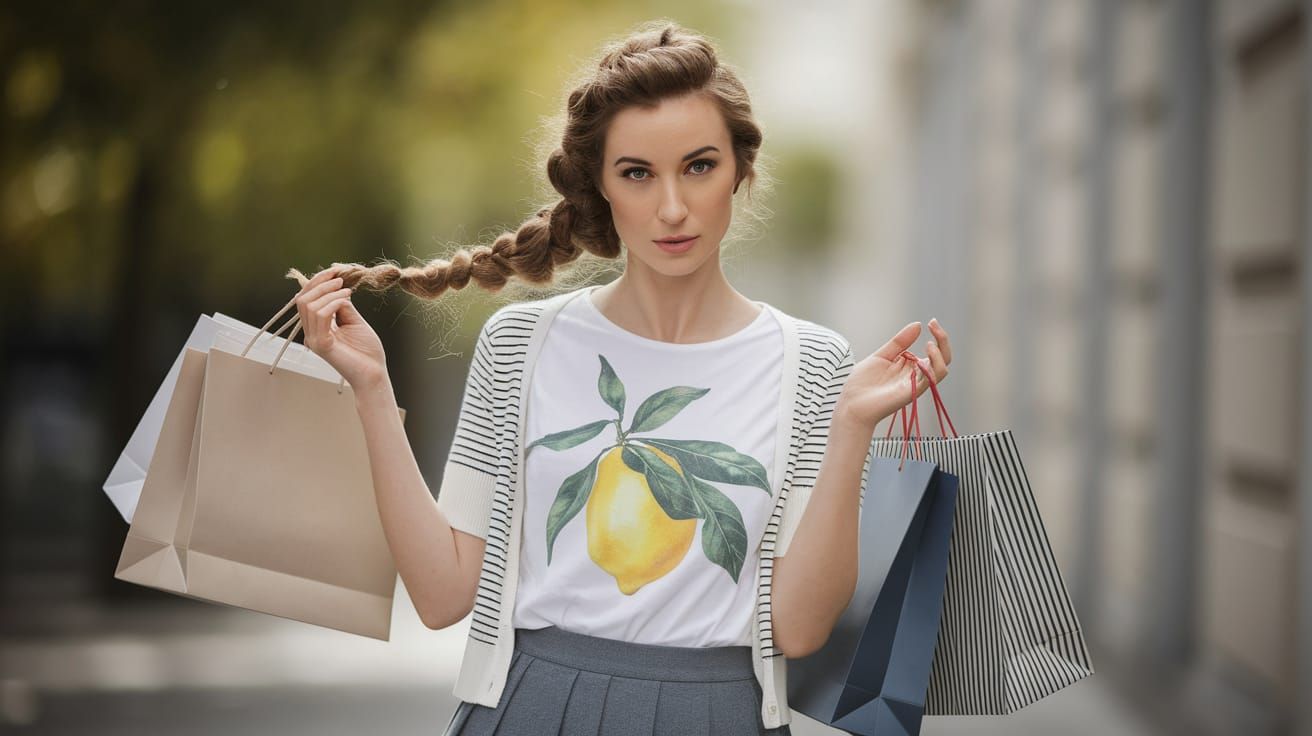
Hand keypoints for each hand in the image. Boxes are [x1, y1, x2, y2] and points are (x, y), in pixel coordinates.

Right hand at [292, 264, 387, 388]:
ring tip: (347, 291)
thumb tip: (336, 287)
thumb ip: (342, 305)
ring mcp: (314, 340)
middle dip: (320, 284)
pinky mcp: (322, 345)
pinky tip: (347, 300)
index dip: (317, 282)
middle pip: (302, 300)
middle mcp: (311, 334)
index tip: (335, 270)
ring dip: (329, 293)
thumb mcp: (354, 320)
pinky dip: (333, 303)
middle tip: (340, 279)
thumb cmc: (367, 351)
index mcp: (316, 328)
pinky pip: (320, 316)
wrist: (374, 374)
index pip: (306, 300)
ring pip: (309, 306)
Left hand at [838, 318, 952, 431]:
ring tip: (928, 344)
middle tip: (934, 324)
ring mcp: (915, 383)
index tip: (931, 321)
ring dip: (939, 354)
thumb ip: (899, 342)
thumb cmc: (862, 383)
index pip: (933, 350)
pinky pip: (930, 379)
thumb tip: (918, 325)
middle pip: (942, 358)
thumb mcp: (881, 356)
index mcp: (910, 366)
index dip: (936, 336)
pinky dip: (931, 367)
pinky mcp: (912, 392)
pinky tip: (921, 358)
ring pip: (942, 369)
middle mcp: (916, 375)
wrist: (851, 404)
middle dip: (943, 340)